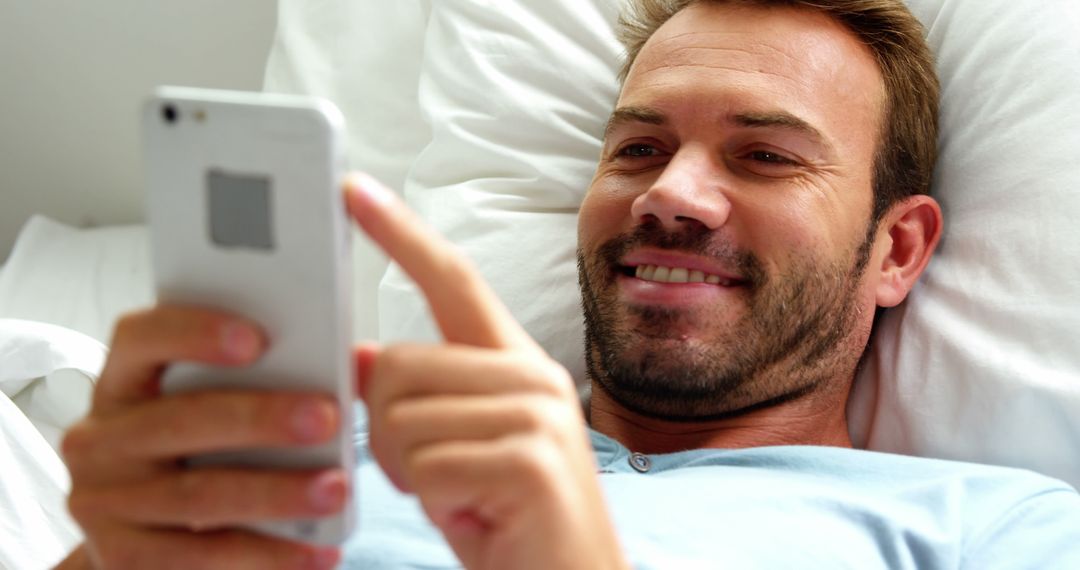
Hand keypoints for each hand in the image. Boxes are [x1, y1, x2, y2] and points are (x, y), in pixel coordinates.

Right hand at [60, 306, 344, 569]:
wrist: (151, 534)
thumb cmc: (200, 449)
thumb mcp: (209, 405)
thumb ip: (258, 378)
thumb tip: (346, 363)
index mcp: (124, 381)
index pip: (142, 338)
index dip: (194, 332)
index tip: (256, 340)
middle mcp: (102, 438)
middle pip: (181, 420)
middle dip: (260, 418)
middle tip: (327, 418)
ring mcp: (106, 502)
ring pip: (197, 496)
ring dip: (276, 493)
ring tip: (335, 490)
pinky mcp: (123, 556)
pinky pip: (200, 557)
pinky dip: (265, 554)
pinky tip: (315, 549)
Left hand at [345, 173, 627, 569]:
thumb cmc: (506, 521)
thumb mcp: (449, 451)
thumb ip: (415, 399)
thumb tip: (357, 359)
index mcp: (513, 363)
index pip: (451, 279)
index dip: (399, 233)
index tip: (351, 191)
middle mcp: (531, 375)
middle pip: (395, 362)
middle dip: (385, 432)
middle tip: (430, 474)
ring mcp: (537, 414)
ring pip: (400, 419)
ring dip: (409, 475)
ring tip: (458, 497)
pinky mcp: (531, 460)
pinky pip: (426, 467)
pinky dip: (432, 504)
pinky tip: (473, 517)